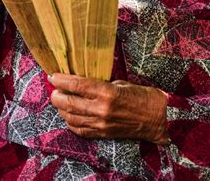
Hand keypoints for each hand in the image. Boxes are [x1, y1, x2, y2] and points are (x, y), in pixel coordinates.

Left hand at [50, 74, 168, 143]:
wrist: (156, 117)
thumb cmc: (140, 95)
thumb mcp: (120, 83)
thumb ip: (100, 85)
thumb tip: (81, 83)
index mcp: (107, 92)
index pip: (77, 86)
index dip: (61, 80)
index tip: (52, 76)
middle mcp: (101, 109)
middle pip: (69, 103)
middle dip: (57, 95)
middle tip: (54, 89)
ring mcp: (101, 124)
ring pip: (71, 118)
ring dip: (61, 109)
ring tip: (59, 100)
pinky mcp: (102, 134)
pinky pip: (80, 130)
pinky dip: (70, 122)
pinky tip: (68, 115)